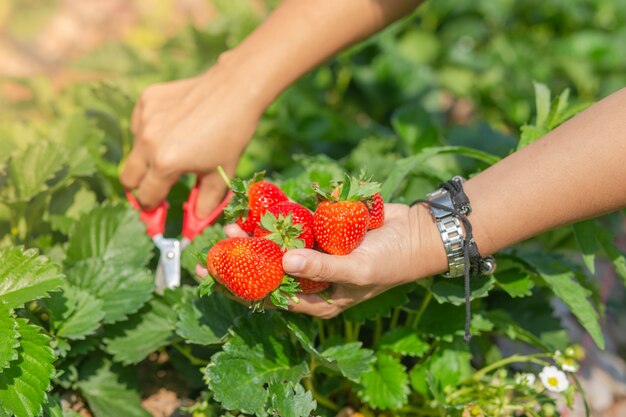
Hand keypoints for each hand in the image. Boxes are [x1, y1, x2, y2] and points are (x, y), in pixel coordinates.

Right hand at [120, 54, 265, 216]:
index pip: (146, 196)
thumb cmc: (232, 135)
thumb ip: (204, 202)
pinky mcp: (146, 99)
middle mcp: (148, 141)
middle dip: (140, 188)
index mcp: (166, 163)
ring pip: (134, 150)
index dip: (152, 207)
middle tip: (157, 187)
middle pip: (128, 178)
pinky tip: (174, 127)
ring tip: (177, 149)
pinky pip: (139, 125)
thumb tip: (195, 223)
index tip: (157, 210)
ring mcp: (144, 118)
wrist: (235, 90)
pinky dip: (150, 132)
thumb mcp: (221, 173)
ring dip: (148, 158)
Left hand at [197, 204, 446, 317]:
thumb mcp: (357, 270)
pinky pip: (295, 225)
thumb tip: (282, 262)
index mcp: (318, 298)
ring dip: (257, 236)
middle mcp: (312, 277)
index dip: (242, 288)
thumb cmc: (391, 262)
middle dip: (243, 260)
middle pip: (269, 270)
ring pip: (278, 245)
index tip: (215, 276)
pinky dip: (279, 218)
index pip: (273, 296)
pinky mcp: (322, 230)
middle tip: (218, 245)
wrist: (416, 232)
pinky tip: (259, 209)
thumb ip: (321, 267)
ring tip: (232, 225)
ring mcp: (316, 252)